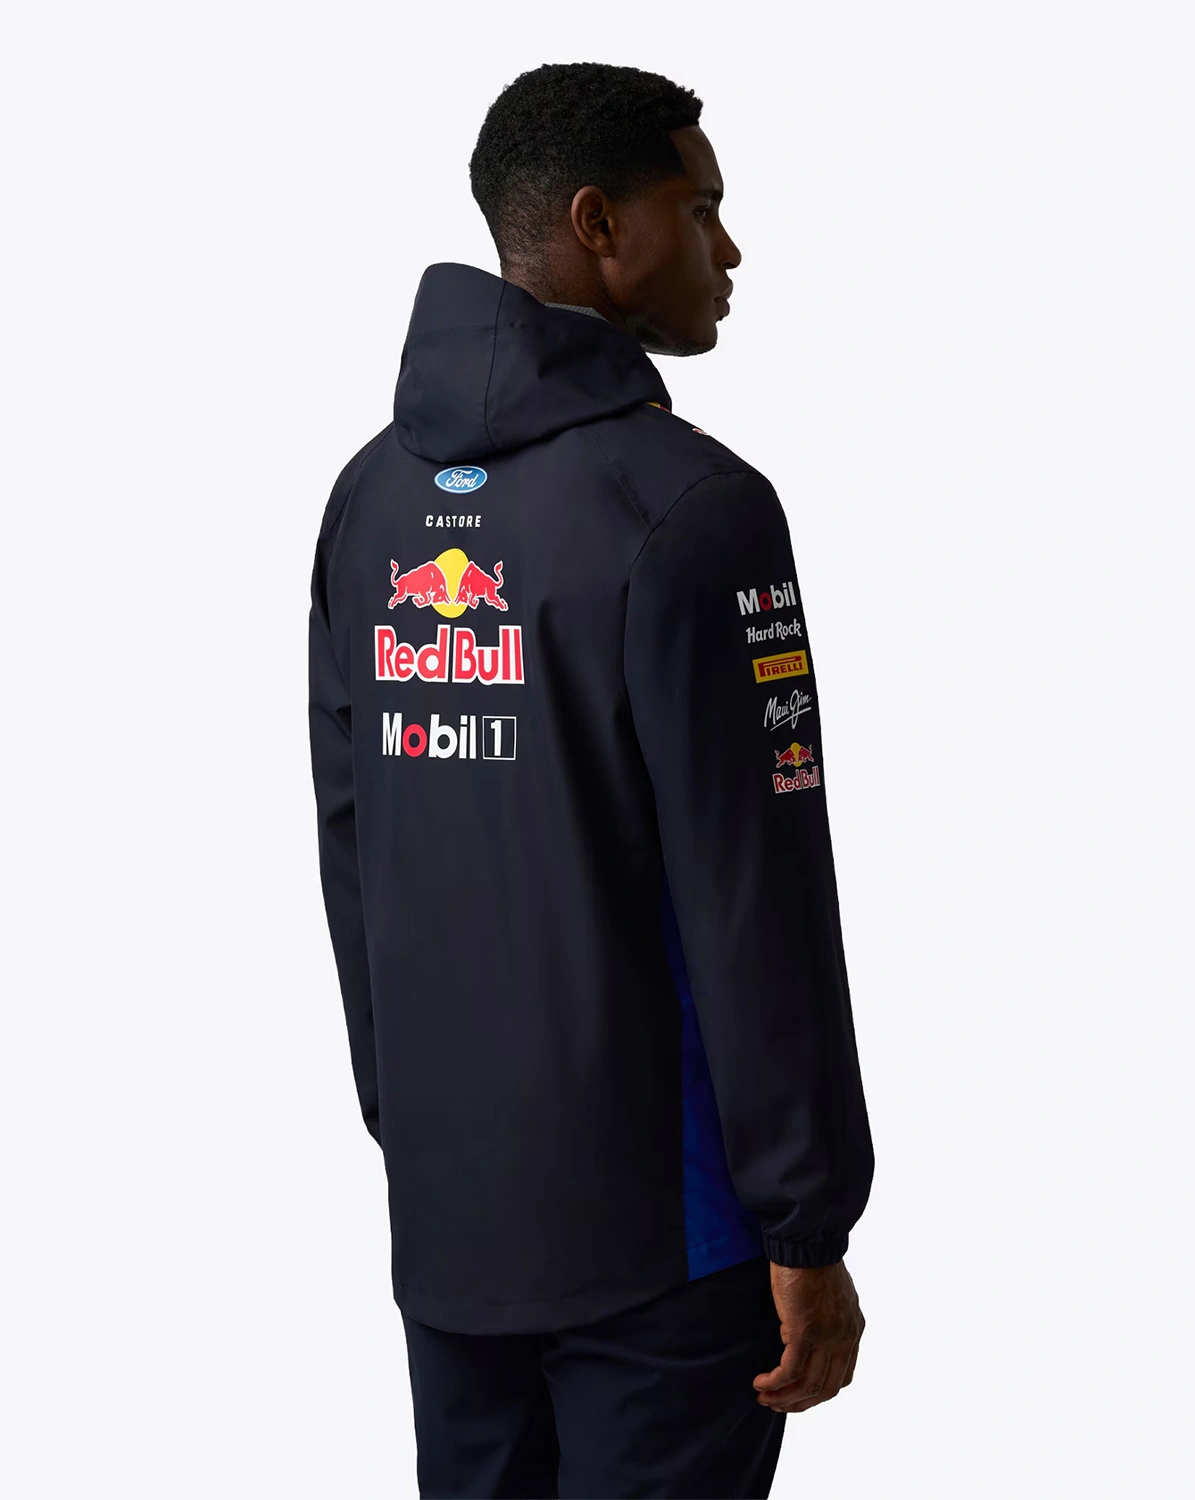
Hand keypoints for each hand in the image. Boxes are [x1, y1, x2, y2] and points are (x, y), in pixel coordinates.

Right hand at [752, 1259, 863, 1413]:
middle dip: (800, 1402)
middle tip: (777, 1403)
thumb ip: (828, 1317)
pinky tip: (760, 1382)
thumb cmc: (811, 1259)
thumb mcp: (830, 1294)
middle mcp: (845, 1337)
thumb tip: (810, 1331)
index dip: (818, 1391)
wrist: (805, 1240)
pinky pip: (790, 1370)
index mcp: (853, 1328)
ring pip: (808, 1385)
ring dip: (784, 1397)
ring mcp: (827, 1337)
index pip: (842, 1375)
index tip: (797, 1393)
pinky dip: (774, 1381)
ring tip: (764, 1397)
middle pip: (826, 1388)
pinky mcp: (804, 1332)